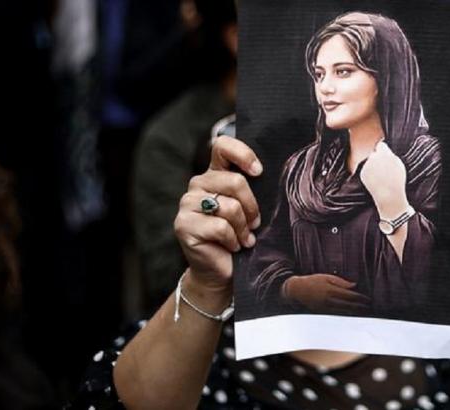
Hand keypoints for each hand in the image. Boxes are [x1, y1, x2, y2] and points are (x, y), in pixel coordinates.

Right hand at [174, 136, 262, 294]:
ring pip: (229, 207)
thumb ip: (252, 189)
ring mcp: (187, 204)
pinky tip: (233, 247)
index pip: (222, 146)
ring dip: (243, 227)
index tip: (259, 172)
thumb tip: (266, 175)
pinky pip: (221, 227)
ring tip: (244, 239)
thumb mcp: (249, 209)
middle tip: (255, 224)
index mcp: (214, 174)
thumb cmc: (240, 238)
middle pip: (234, 181)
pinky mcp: (183, 225)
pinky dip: (233, 240)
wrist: (222, 272)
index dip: (242, 154)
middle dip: (252, 207)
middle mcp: (197, 185)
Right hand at [282, 274, 370, 314]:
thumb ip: (341, 282)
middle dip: (360, 306)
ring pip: (344, 312)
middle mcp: (329, 300)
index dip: (360, 298)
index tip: (368, 299)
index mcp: (331, 290)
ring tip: (364, 312)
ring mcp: (325, 308)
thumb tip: (354, 285)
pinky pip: (337, 315)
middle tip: (369, 307)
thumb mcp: (327, 277)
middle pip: (348, 305)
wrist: (297, 290)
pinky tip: (352, 314)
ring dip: (355, 312)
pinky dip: (346, 315)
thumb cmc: (313, 281)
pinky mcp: (323, 312)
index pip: (350, 295)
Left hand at [359, 142, 408, 217]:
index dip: (383, 151)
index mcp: (384, 154)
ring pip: (369, 162)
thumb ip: (390, 155)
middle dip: (377, 159)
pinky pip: (366, 170)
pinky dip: (369, 174)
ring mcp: (366, 165)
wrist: (388, 195)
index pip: (381, 145)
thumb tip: (383, 146)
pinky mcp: (362, 172)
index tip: (384, 155)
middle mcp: (373, 157)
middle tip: (383, 169)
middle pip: (374, 154)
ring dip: (373, 166)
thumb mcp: (398, 164)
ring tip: (381, 177)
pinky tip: (376, 180)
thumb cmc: (396, 181)